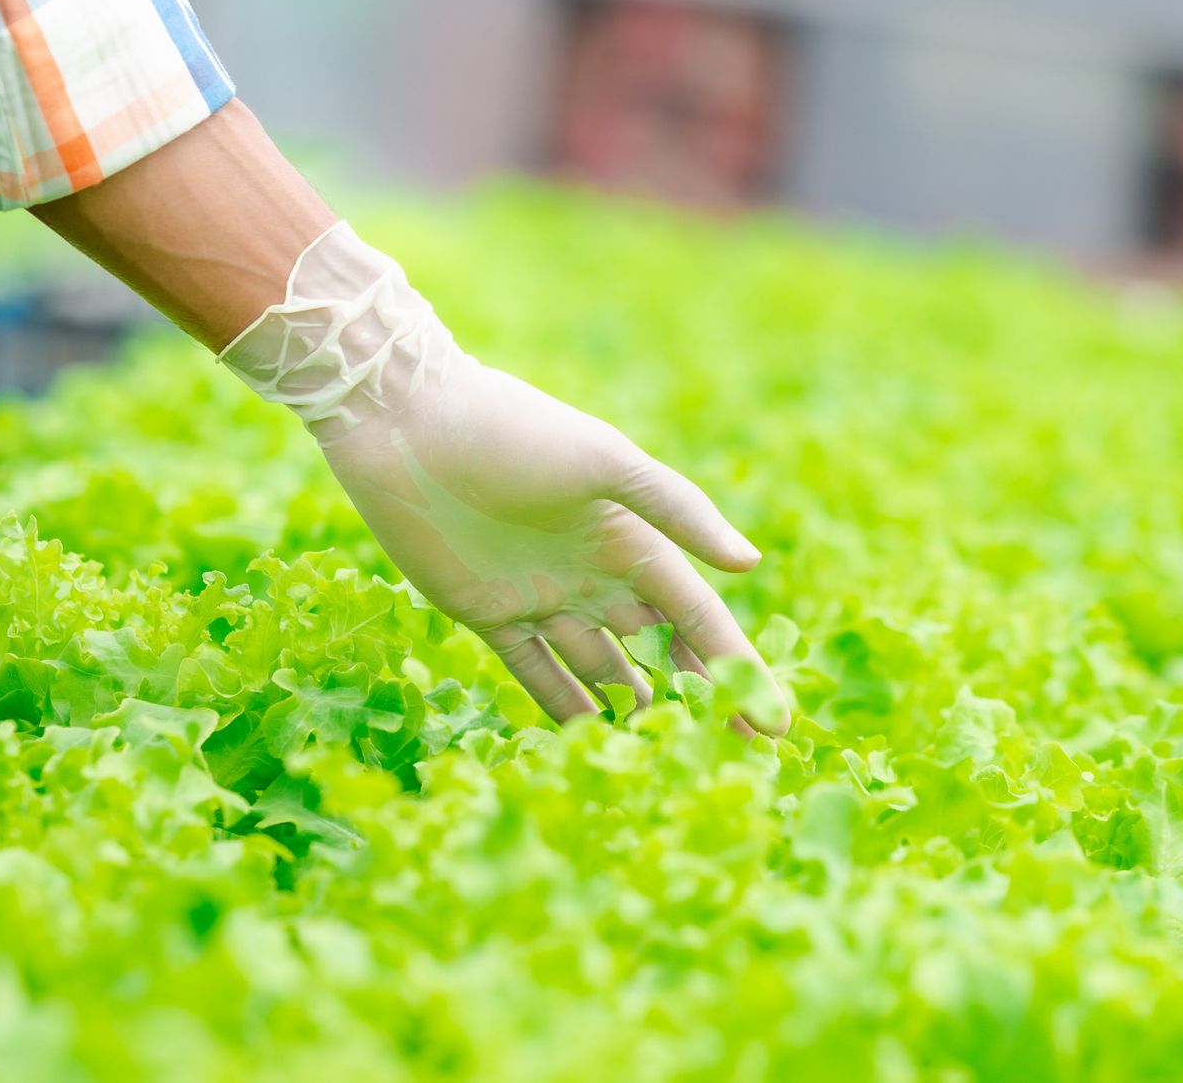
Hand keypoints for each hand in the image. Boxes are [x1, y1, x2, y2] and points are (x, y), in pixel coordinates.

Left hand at [221, 222, 785, 731]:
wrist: (409, 422)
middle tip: (734, 755)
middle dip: (699, 699)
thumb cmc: (515, 430)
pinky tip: (592, 743)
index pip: (698, 619)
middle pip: (659, 651)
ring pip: (602, 669)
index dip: (737, 669)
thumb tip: (750, 563)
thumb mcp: (606, 462)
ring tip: (666, 761)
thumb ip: (677, 510)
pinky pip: (535, 672)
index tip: (773, 721)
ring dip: (635, 710)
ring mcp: (543, 597)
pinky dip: (564, 706)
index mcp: (632, 538)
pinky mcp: (488, 614)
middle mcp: (595, 573)